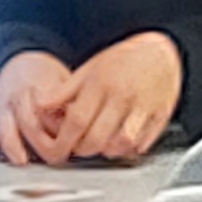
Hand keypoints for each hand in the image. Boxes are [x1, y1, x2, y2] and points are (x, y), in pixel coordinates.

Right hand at [0, 50, 80, 166]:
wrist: (17, 65)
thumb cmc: (44, 78)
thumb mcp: (63, 81)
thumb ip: (70, 101)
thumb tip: (86, 120)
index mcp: (41, 89)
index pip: (53, 112)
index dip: (63, 128)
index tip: (74, 140)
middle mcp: (21, 99)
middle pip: (30, 123)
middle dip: (41, 143)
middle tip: (56, 158)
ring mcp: (6, 110)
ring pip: (7, 129)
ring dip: (13, 146)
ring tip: (21, 161)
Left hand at [51, 32, 186, 162]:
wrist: (161, 51)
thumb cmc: (124, 60)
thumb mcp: (90, 68)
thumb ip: (65, 91)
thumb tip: (41, 106)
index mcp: (101, 82)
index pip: (77, 120)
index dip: (64, 141)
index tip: (59, 150)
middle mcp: (123, 95)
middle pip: (97, 137)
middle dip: (84, 150)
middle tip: (81, 147)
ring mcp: (144, 106)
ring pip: (121, 144)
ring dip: (108, 151)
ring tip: (103, 143)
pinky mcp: (160, 115)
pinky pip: (143, 143)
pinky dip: (130, 149)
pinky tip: (123, 142)